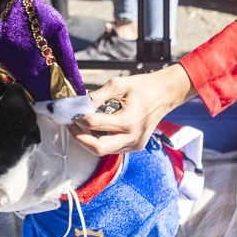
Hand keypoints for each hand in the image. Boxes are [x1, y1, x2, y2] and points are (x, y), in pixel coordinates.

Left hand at [72, 66, 197, 155]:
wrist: (166, 93)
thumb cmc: (144, 86)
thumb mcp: (119, 84)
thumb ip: (97, 95)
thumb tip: (78, 104)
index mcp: (128, 121)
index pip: (94, 124)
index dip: (78, 118)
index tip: (70, 111)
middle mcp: (132, 137)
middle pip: (96, 147)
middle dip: (79, 137)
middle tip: (69, 125)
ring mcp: (135, 145)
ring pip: (104, 151)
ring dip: (88, 141)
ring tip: (79, 126)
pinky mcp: (136, 147)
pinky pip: (113, 149)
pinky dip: (101, 141)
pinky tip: (95, 130)